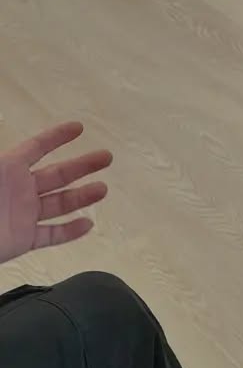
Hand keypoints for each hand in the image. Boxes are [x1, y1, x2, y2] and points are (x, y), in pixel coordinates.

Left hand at [0, 122, 112, 265]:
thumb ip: (2, 160)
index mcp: (7, 169)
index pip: (35, 148)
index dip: (56, 137)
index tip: (79, 128)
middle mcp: (18, 190)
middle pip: (57, 174)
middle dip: (82, 165)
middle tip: (107, 157)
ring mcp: (21, 216)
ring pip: (59, 203)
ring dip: (82, 196)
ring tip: (103, 189)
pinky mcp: (21, 240)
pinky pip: (50, 235)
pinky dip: (70, 231)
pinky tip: (88, 224)